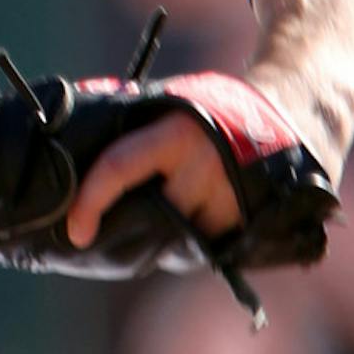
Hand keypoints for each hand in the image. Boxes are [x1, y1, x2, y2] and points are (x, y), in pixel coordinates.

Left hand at [65, 106, 242, 250]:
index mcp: (175, 133)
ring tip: (157, 223)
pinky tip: (188, 228)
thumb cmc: (208, 111)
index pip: (119, 166)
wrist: (282, 113)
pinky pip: (202, 249)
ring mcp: (229, 198)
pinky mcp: (246, 222)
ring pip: (176, 240)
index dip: (90, 201)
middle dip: (128, 230)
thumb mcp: (171, 104)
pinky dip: (186, 246)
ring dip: (160, 241)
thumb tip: (71, 137)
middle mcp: (204, 166)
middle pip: (150, 218)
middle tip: (111, 234)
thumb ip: (132, 124)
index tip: (77, 231)